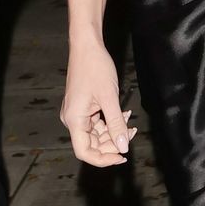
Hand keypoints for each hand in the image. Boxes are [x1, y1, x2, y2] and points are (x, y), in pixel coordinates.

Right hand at [61, 40, 137, 165]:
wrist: (87, 46)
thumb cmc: (95, 67)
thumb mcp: (109, 98)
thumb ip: (116, 124)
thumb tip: (123, 147)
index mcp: (74, 120)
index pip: (85, 152)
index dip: (103, 159)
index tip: (121, 156)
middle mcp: (72, 119)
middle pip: (92, 144)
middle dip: (113, 143)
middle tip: (131, 133)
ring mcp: (77, 113)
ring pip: (96, 134)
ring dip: (114, 131)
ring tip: (129, 122)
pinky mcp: (82, 107)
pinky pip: (96, 123)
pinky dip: (110, 122)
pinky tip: (123, 114)